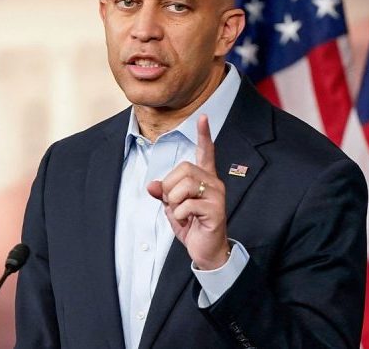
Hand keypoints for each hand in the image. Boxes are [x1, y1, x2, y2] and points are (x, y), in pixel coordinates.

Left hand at [147, 115, 228, 269]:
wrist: (205, 250)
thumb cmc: (190, 225)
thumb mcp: (172, 207)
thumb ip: (163, 193)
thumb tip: (152, 186)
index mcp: (204, 178)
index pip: (206, 152)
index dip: (204, 135)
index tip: (203, 117)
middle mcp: (213, 183)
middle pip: (184, 168)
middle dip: (170, 186)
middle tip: (172, 203)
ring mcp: (216, 195)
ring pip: (185, 185)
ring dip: (174, 201)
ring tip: (181, 213)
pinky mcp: (216, 210)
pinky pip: (187, 205)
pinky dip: (178, 215)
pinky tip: (186, 222)